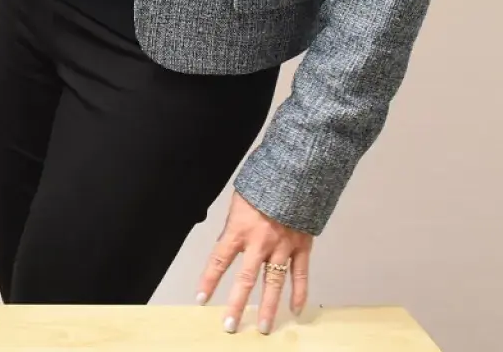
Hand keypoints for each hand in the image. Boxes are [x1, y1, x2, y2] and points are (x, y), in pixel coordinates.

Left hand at [197, 192, 312, 335]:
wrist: (294, 174)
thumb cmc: (262, 185)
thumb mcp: (237, 202)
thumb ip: (232, 226)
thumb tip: (224, 242)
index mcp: (239, 230)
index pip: (219, 260)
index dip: (209, 280)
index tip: (201, 299)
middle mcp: (259, 243)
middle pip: (246, 279)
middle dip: (237, 304)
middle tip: (230, 325)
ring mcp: (282, 246)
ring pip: (274, 283)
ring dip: (269, 307)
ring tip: (265, 327)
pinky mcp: (302, 246)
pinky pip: (300, 274)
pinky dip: (299, 292)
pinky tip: (296, 309)